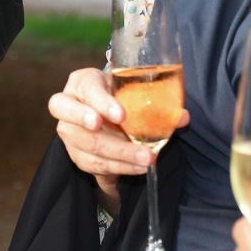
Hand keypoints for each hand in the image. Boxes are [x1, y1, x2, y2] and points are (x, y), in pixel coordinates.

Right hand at [46, 66, 186, 210]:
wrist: (105, 109)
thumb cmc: (119, 95)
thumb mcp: (133, 91)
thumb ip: (156, 102)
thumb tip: (182, 117)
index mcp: (82, 81)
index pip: (87, 89)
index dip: (102, 102)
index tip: (122, 115)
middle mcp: (67, 103)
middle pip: (81, 124)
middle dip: (110, 139)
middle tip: (139, 149)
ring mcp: (67, 130)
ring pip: (85, 146)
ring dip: (120, 157)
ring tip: (146, 161)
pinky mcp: (74, 151)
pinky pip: (91, 164)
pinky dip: (116, 168)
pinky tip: (137, 168)